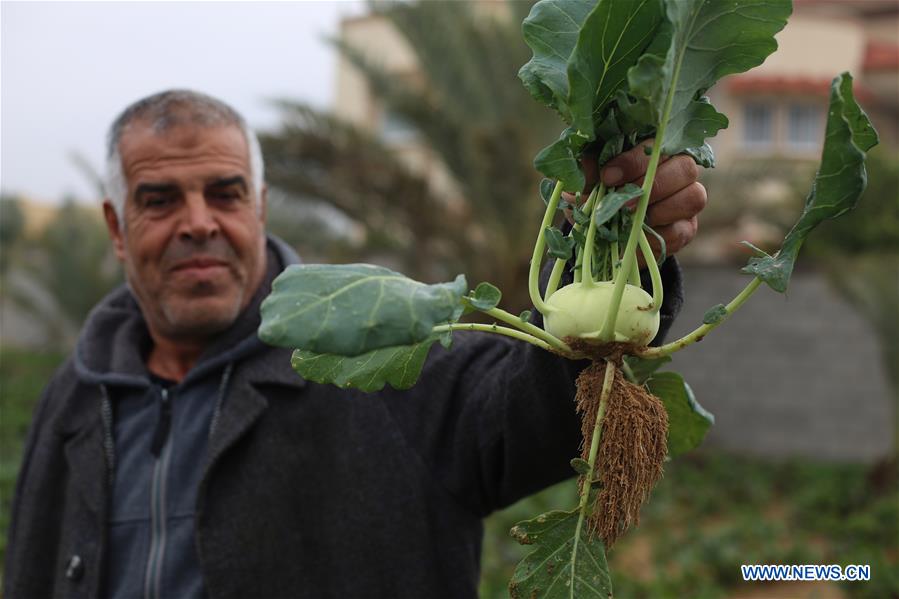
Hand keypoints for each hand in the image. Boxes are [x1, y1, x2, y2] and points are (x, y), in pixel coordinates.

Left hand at [563, 139, 706, 259]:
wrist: (602, 232)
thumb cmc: (597, 196)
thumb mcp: (586, 183)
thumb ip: (587, 172)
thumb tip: (585, 164)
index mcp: (654, 150)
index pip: (656, 145)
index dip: (633, 161)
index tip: (607, 177)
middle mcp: (678, 170)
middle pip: (685, 167)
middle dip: (653, 185)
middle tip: (623, 203)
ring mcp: (686, 199)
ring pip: (693, 197)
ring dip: (661, 210)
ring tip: (631, 219)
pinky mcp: (686, 228)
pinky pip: (683, 230)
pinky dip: (659, 235)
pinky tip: (636, 237)